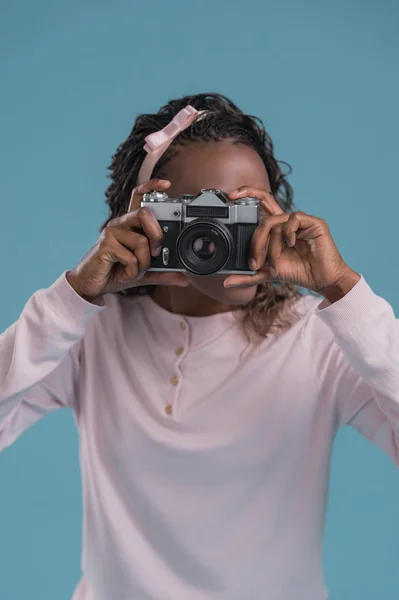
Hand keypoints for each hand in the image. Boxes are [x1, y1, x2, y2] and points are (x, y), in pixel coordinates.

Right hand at [67, 179, 188, 301]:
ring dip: (144, 263)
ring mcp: (111, 232)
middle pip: (144, 213)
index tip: (167, 184)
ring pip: (141, 241)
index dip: (151, 186)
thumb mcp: (144, 273)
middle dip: (157, 235)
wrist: (91, 284)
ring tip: (135, 271)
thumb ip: (163, 273)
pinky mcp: (105, 245)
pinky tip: (125, 275)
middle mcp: (120, 223)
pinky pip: (131, 257)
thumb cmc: (116, 272)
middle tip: (156, 253)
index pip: (139, 196)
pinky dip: (133, 271)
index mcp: (130, 225)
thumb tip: (185, 278)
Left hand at [223, 186, 359, 297]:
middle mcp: (286, 221)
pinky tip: (290, 245)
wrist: (322, 281)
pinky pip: (294, 219)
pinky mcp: (313, 223)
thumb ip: (248, 276)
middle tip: (246, 240)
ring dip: (269, 247)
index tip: (230, 197)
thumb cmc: (298, 272)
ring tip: (273, 265)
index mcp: (276, 228)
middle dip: (250, 212)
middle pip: (264, 200)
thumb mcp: (267, 273)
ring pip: (274, 222)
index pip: (259, 205)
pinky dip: (288, 233)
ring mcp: (300, 221)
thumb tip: (226, 282)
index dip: (246, 195)